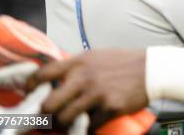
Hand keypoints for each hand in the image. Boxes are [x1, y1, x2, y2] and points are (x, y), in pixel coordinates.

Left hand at [26, 49, 147, 128]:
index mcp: (79, 63)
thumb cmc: (125, 62)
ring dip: (65, 125)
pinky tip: (93, 122)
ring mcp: (97, 94)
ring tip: (71, 122)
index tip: (30, 95)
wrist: (153, 69)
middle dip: (47, 115)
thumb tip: (55, 80)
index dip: (30, 87)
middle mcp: (84, 78)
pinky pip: (89, 126)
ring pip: (65, 120)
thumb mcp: (97, 56)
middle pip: (48, 104)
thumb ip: (76, 67)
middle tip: (51, 117)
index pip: (42, 74)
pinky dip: (89, 128)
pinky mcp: (110, 108)